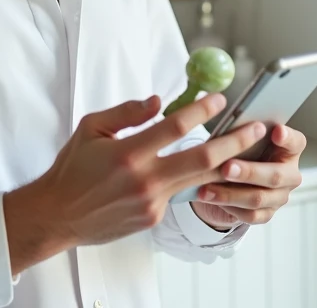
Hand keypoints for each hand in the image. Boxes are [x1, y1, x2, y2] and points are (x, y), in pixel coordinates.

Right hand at [3, 92, 264, 274]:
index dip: (200, 110)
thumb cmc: (73, 167)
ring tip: (246, 148)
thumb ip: (127, 112)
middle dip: (234, 142)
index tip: (219, 98)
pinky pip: (177, 192)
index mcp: (126, 153)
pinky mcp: (153, 218)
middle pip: (201, 158)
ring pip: (197, 178)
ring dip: (225, 162)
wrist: (59, 214)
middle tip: (257, 128)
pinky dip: (190, 178)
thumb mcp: (91, 127)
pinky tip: (203, 168)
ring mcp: (151, 202)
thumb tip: (158, 100)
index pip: (173, 127)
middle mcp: (143, 180)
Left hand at [190, 123, 306, 229]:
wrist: (231, 179)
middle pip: (275, 176)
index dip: (287, 137)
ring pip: (259, 198)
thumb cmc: (239, 150)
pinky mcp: (267, 213)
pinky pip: (250, 215)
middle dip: (248, 172)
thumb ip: (239, 134)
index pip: (296, 142)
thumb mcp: (240, 139)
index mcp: (288, 149)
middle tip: (226, 167)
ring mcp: (280, 196)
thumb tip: (223, 130)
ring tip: (207, 188)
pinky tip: (211, 199)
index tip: (276, 130)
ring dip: (230, 194)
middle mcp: (289, 174)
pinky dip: (228, 207)